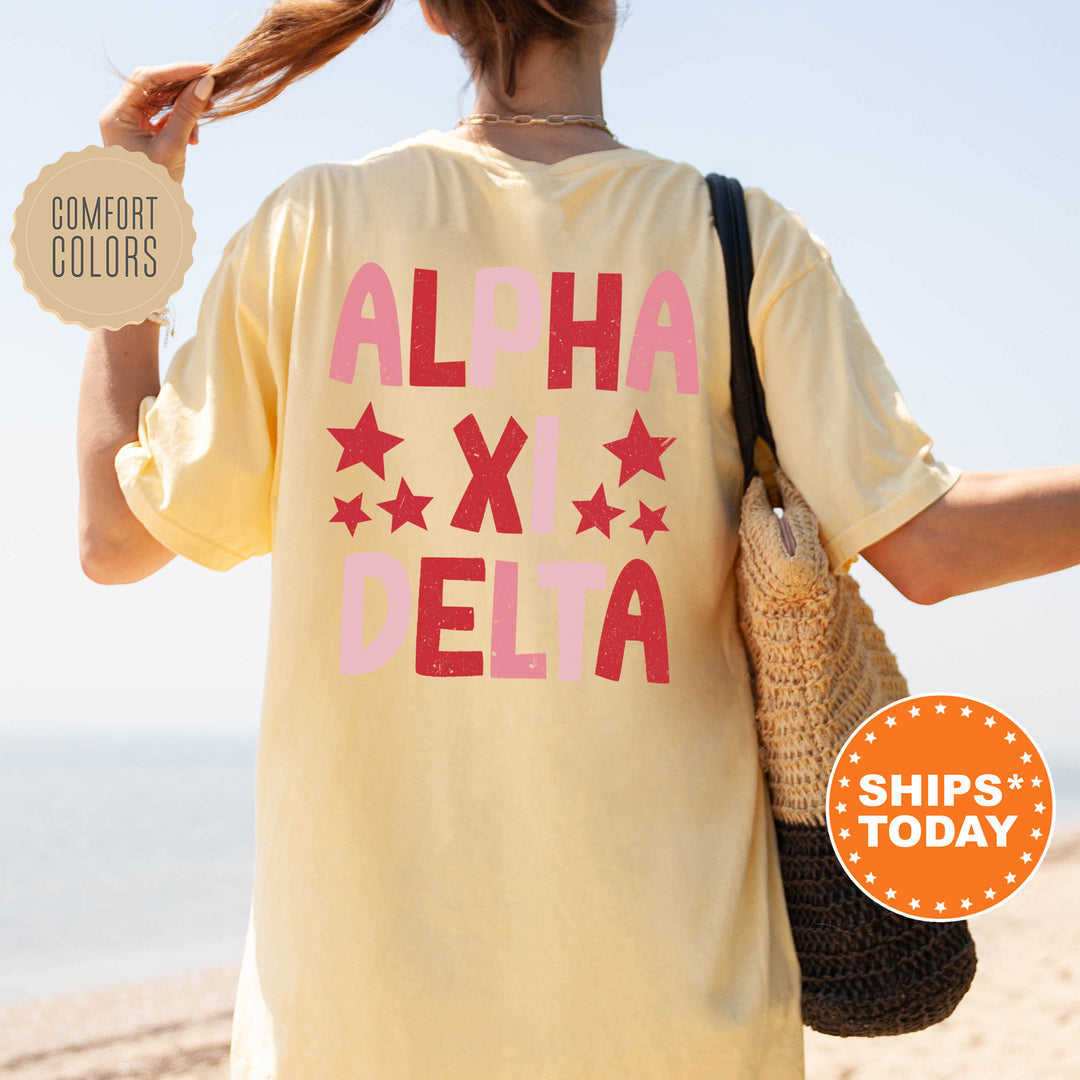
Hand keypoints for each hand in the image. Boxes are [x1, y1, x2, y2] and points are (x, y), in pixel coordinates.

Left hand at [99, 61, 215, 183]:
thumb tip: (205, 84)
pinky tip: (193, 137)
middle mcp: (119, 115)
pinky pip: (163, 117)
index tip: (205, 70)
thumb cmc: (154, 188)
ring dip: (184, 108)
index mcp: (117, 115)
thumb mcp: (173, 147)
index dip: (177, 71)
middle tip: (209, 87)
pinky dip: (181, 121)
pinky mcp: (141, 135)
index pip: (146, 78)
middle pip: (153, 86)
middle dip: (182, 87)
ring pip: (160, 102)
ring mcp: (130, 125)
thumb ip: (187, 114)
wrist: (146, 218)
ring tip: (202, 123)